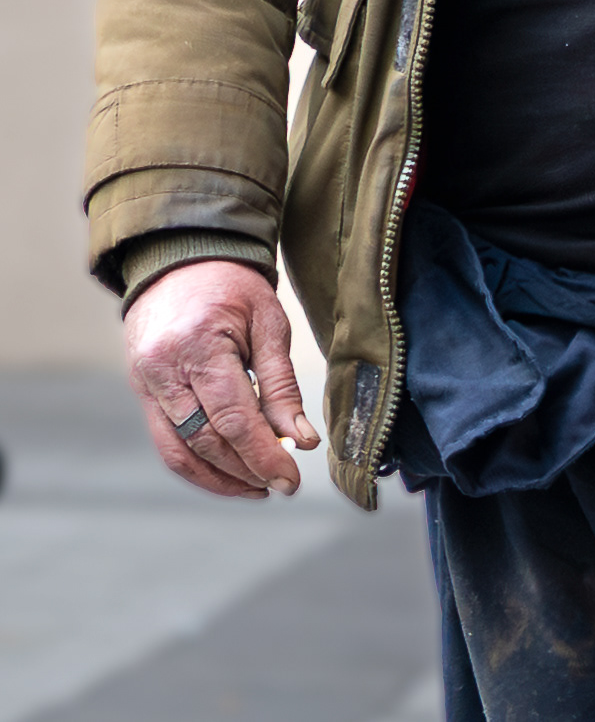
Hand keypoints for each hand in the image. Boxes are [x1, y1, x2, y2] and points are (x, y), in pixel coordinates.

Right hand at [124, 261, 319, 499]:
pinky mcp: (141, 393)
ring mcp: (145, 384)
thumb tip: (301, 439)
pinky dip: (197, 464)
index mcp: (198, 346)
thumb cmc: (231, 286)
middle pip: (205, 441)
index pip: (233, 419)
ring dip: (220, 479)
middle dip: (247, 470)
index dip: (263, 456)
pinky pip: (167, 442)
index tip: (291, 480)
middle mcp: (163, 371)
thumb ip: (281, 384)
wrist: (180, 258)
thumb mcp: (269, 323)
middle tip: (282, 485)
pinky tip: (229, 472)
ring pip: (179, 453)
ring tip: (258, 487)